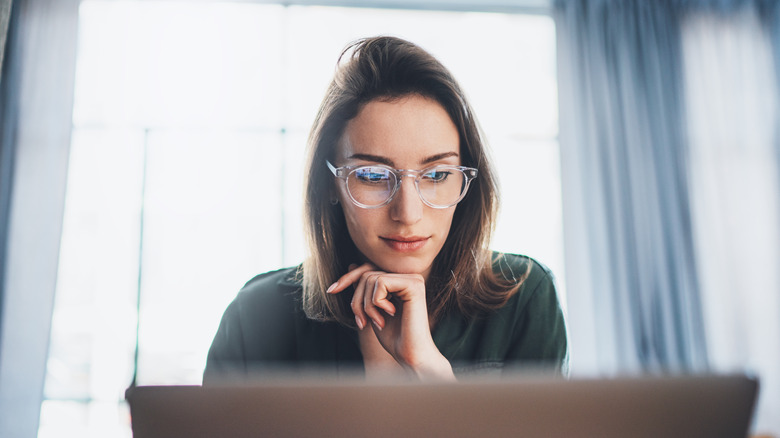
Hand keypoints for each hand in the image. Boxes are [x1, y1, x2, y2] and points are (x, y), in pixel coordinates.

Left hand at [327, 263, 454, 379]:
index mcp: (400, 281)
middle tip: (362, 322)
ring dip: (366, 305)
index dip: (348, 278)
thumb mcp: (372, 310)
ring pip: (371, 278)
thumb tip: (352, 265)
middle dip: (357, 300)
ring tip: (377, 321)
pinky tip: (390, 314)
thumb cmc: (394, 337)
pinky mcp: (414, 285)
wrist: (410, 355)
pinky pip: (381, 282)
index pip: (368, 269)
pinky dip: (376, 302)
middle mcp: (408, 277)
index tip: (331, 290)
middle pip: (366, 274)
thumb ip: (366, 289)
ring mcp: (412, 279)